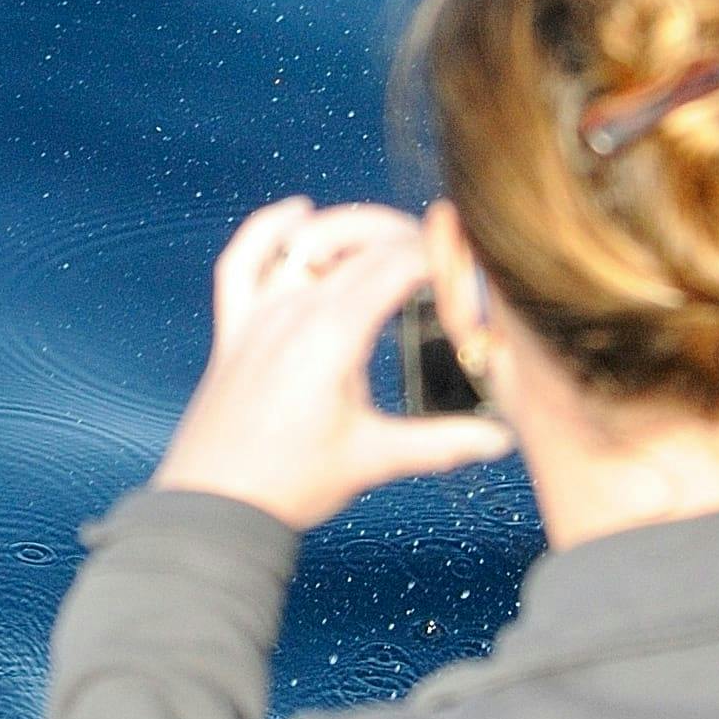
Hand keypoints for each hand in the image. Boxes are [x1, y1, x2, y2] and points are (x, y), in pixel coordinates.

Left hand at [148, 198, 516, 529]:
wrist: (216, 506)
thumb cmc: (290, 483)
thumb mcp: (374, 459)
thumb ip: (442, 442)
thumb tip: (501, 438)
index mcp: (334, 333)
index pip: (400, 264)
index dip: (442, 258)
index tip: (470, 271)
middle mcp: (295, 309)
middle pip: (360, 244)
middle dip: (409, 239)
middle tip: (446, 258)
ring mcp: (259, 313)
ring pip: (306, 240)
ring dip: (351, 229)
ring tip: (390, 237)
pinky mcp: (234, 328)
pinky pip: (243, 260)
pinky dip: (268, 230)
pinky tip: (295, 213)